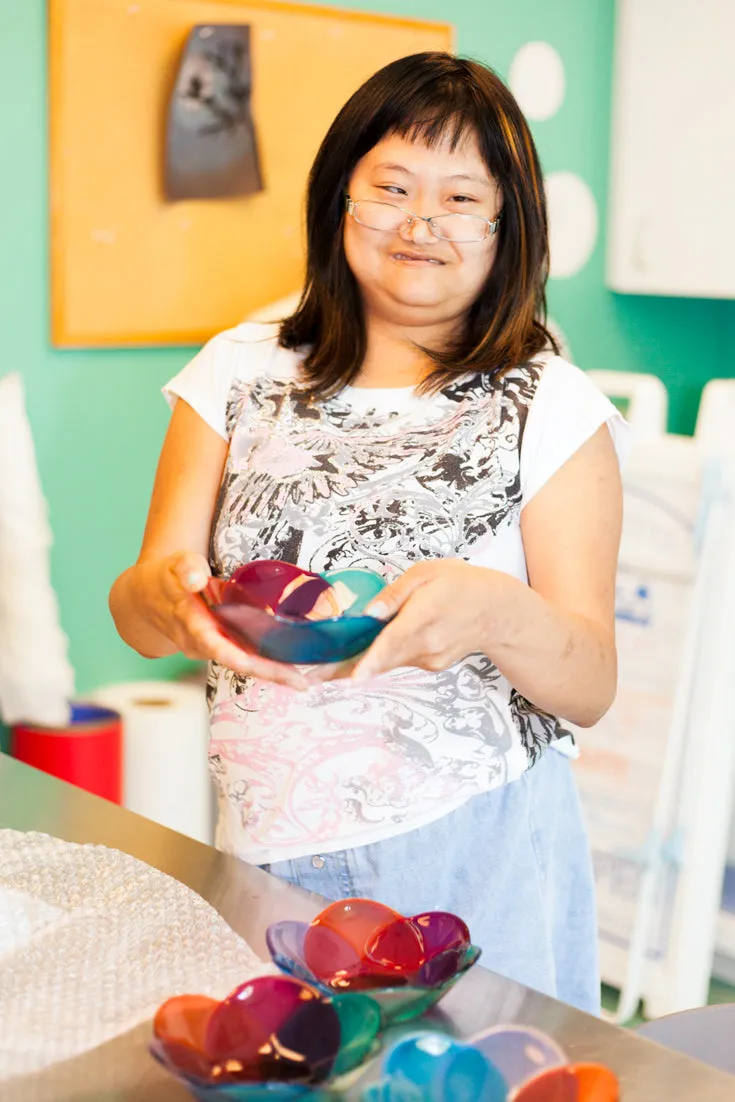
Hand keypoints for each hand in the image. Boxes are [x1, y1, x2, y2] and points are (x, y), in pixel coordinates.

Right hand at [149, 551, 308, 690]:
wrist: (143, 598)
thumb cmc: (164, 579)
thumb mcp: (173, 566)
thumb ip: (185, 568)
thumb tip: (195, 578)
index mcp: (192, 625)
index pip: (218, 648)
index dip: (243, 660)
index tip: (268, 669)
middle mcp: (200, 644)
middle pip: (238, 663)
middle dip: (268, 674)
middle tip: (300, 683)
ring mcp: (209, 648)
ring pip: (242, 664)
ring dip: (271, 672)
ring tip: (302, 680)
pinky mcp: (217, 646)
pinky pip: (242, 657)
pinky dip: (264, 663)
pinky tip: (288, 667)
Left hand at [310, 560, 495, 684]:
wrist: (497, 612)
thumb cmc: (462, 585)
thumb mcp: (427, 573)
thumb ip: (396, 593)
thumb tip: (370, 611)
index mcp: (425, 616)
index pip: (394, 640)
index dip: (372, 660)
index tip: (354, 678)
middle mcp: (427, 644)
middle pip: (381, 659)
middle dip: (345, 668)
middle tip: (310, 674)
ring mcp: (430, 658)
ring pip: (388, 662)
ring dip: (359, 663)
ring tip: (323, 667)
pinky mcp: (430, 665)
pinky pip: (399, 660)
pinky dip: (381, 658)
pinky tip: (363, 653)